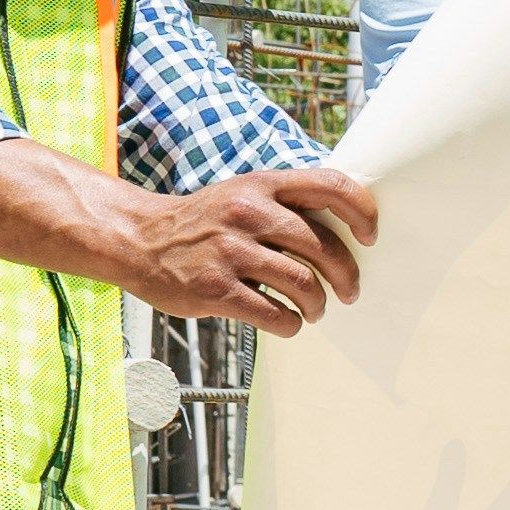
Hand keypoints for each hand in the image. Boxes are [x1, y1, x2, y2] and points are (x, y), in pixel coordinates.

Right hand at [114, 164, 378, 325]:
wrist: (140, 239)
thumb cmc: (202, 221)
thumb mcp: (242, 193)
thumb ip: (285, 203)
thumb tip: (343, 224)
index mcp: (262, 185)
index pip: (331, 186)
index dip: (362, 212)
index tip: (370, 237)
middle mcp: (250, 213)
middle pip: (324, 246)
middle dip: (346, 275)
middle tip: (350, 291)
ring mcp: (231, 252)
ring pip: (303, 284)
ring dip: (319, 304)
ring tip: (315, 310)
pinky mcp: (215, 289)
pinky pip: (274, 314)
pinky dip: (291, 324)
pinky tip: (289, 323)